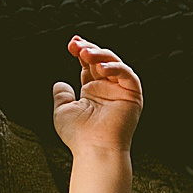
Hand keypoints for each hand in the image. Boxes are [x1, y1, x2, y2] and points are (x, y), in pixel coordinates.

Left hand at [52, 36, 142, 155]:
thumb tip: (59, 83)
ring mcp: (121, 90)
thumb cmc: (78, 135)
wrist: (94, 149)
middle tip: (77, 44)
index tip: (71, 44)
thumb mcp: (63, 110)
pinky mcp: (133, 95)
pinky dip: (116, 67)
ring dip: (100, 55)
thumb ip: (62, 95)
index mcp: (93, 91)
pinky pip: (128, 75)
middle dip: (90, 49)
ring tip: (85, 53)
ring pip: (115, 63)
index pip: (89, 65)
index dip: (81, 52)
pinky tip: (100, 67)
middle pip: (101, 60)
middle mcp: (108, 88)